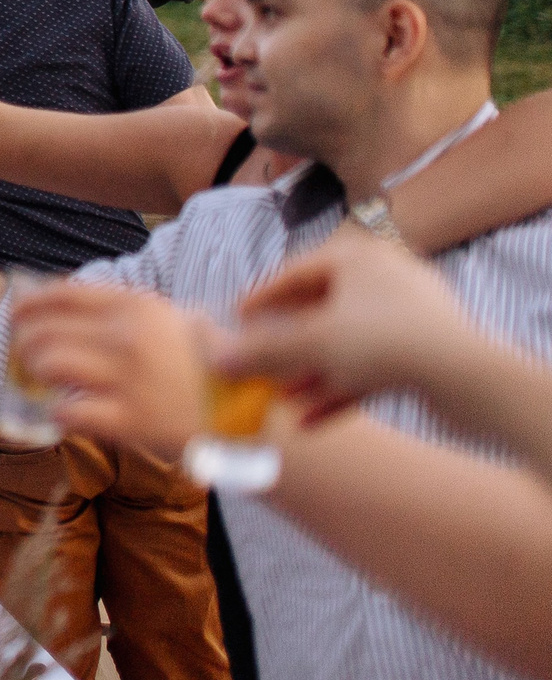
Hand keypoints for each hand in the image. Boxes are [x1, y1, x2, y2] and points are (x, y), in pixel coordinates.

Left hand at [8, 281, 210, 457]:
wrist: (250, 418)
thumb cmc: (209, 368)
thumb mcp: (175, 321)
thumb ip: (127, 312)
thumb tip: (69, 306)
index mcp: (138, 306)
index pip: (63, 293)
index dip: (29, 302)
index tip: (14, 312)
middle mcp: (128, 336)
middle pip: (45, 330)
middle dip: (25, 345)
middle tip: (27, 358)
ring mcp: (128, 378)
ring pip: (48, 365)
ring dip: (36, 375)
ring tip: (45, 384)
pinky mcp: (130, 420)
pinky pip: (67, 410)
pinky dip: (58, 412)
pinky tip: (67, 413)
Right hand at [222, 227, 461, 417]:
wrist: (466, 377)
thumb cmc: (383, 341)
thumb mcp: (311, 344)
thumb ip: (261, 350)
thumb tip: (214, 357)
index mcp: (357, 257)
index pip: (294, 273)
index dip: (260, 299)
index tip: (237, 322)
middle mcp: (384, 279)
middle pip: (320, 313)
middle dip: (287, 349)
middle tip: (260, 367)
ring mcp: (409, 317)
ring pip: (346, 346)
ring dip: (311, 376)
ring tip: (282, 402)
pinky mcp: (426, 353)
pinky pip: (372, 367)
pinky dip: (342, 390)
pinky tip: (312, 422)